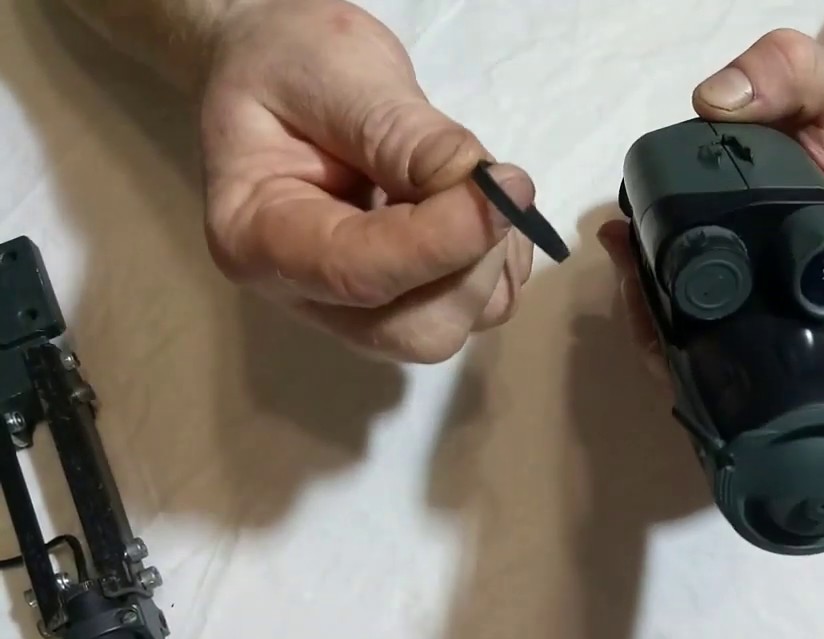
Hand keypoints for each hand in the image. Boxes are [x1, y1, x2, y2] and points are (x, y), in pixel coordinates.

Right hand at [199, 0, 533, 362]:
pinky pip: (482, 306)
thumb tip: (484, 187)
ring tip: (465, 179)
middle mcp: (307, 294)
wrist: (284, 67)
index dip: (443, 240)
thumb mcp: (335, 71)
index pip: (358, 274)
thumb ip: (402, 132)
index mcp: (257, 237)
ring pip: (459, 323)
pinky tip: (467, 200)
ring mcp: (361, 309)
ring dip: (492, 254)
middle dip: (472, 260)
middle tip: (490, 179)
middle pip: (416, 332)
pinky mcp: (409, 301)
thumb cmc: (291, 62)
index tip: (508, 187)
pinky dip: (499, 254)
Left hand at [598, 29, 823, 399]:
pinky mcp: (740, 293)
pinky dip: (655, 306)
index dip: (816, 396)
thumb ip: (786, 73)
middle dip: (703, 366)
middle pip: (775, 380)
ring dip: (663, 333)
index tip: (740, 374)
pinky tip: (625, 258)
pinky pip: (695, 324)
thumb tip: (717, 104)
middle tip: (646, 305)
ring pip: (723, 359)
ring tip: (625, 270)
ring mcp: (776, 307)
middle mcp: (822, 309)